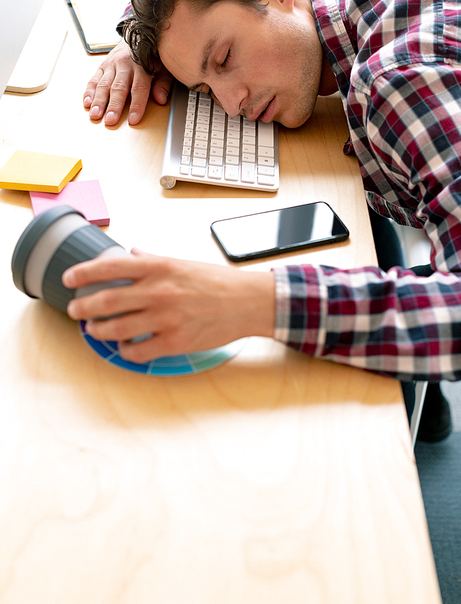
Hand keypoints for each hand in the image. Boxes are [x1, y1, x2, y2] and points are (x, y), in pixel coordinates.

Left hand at [63, 250, 275, 362]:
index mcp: (159, 267)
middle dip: (83, 307)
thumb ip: (153, 260)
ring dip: (98, 330)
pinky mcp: (175, 342)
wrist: (247, 302)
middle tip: (75, 310)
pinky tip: (123, 346)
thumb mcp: (182, 262)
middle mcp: (159, 291)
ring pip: (117, 328)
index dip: (83, 272)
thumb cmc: (217, 281)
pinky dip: (125, 350)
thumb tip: (131, 253)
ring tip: (93, 329)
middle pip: (107, 301)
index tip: (69, 279)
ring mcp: (166, 318)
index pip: (110, 266)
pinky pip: (138, 351)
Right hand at [83, 39, 172, 125]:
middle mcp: (125, 64)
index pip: (139, 88)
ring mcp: (112, 64)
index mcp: (142, 65)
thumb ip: (163, 83)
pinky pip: (94, 79)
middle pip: (118, 88)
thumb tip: (161, 99)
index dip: (137, 105)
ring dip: (98, 101)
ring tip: (95, 115)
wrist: (137, 34)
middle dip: (114, 105)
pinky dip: (89, 91)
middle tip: (110, 120)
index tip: (133, 120)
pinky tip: (87, 103)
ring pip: (104, 84)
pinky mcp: (103, 66)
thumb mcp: (164, 66)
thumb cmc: (152, 54)